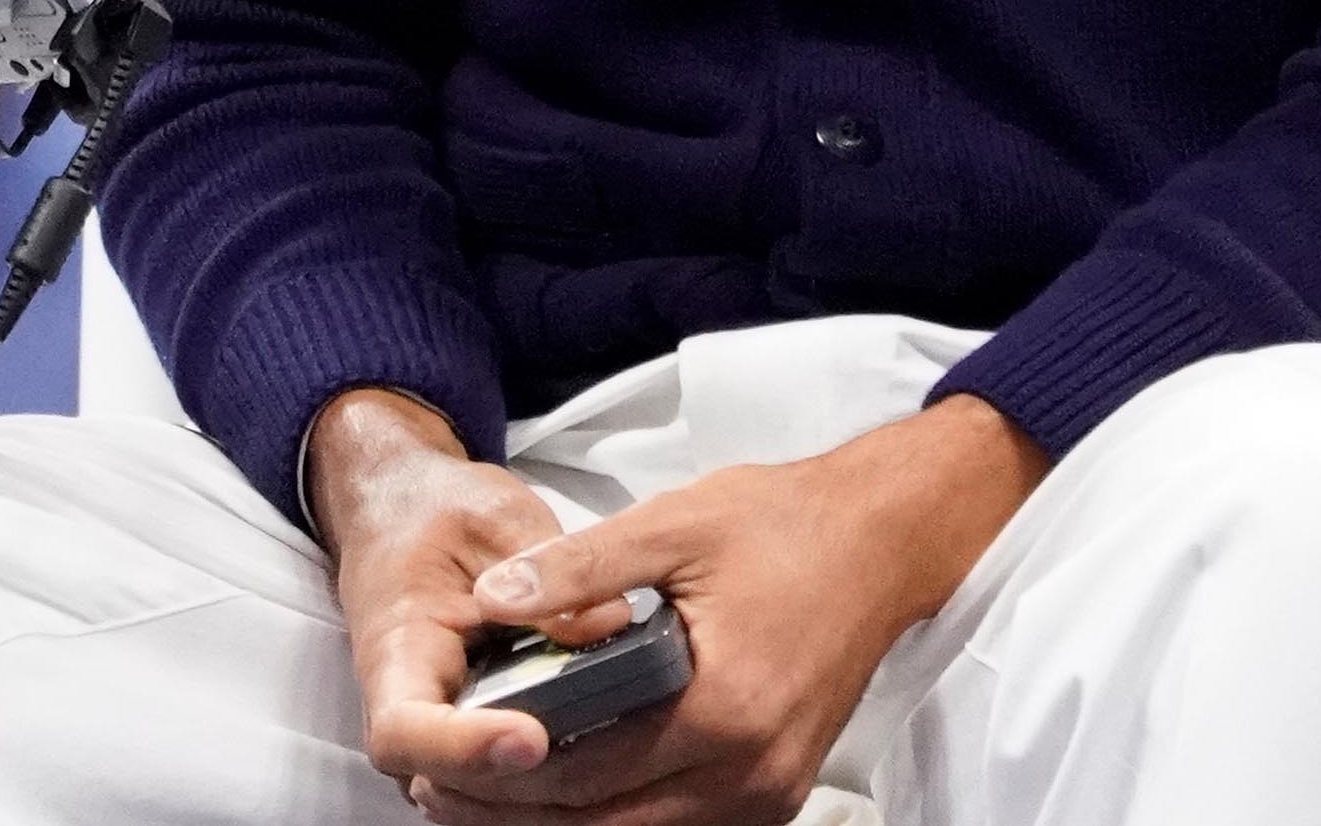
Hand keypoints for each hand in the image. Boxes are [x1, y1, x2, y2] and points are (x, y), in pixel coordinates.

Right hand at [307, 390, 596, 802]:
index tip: (532, 737)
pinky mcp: (466, 738)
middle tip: (600, 744)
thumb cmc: (442, 512)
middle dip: (520, 778)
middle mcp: (405, 708)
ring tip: (609, 738)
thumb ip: (548, 564)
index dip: (465, 748)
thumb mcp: (497, 515)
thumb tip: (609, 621)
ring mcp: (433, 733)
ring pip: (476, 793)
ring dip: (538, 782)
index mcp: (397, 648)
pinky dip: (547, 772)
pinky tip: (602, 734)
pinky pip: (499, 780)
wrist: (405, 514)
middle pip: (446, 780)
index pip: (406, 730)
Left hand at [403, 393, 1044, 825]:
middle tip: (440, 793)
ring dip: (565, 824)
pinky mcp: (775, 793)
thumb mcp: (676, 524)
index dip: (500, 775)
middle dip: (516, 818)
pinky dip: (618, 815)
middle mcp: (749, 776)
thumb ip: (580, 569)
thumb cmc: (788, 524)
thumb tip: (494, 596)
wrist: (883, 540)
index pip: (584, 775)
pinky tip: (569, 786)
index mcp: (722, 710)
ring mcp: (767, 795)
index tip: (436, 763)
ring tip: (488, 795)